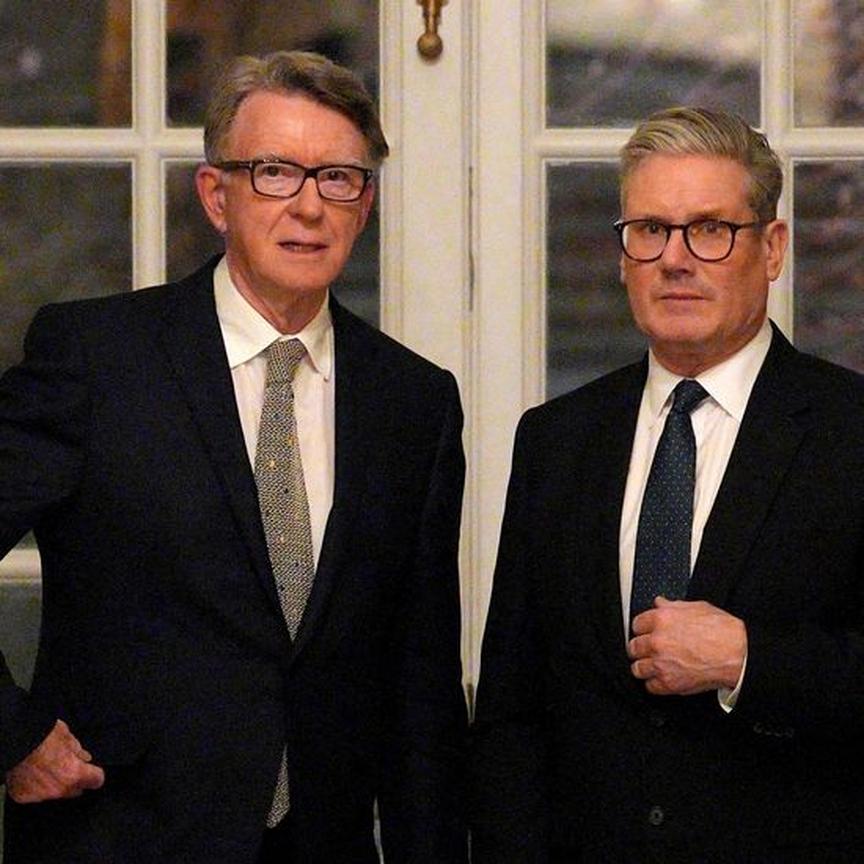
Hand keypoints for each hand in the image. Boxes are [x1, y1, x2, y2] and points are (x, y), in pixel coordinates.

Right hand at [5, 719, 104, 802]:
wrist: (14, 741)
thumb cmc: (41, 736)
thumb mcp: (67, 736)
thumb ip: (78, 751)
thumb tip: (84, 758)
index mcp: (74, 773)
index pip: (96, 780)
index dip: (95, 773)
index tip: (92, 770)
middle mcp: (58, 789)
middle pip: (76, 789)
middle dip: (74, 780)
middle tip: (67, 766)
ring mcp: (40, 795)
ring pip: (55, 793)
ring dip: (54, 784)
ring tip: (46, 767)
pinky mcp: (23, 797)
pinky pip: (35, 794)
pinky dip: (36, 786)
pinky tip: (33, 773)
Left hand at [628, 597, 746, 695]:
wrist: (738, 654)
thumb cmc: (723, 631)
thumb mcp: (697, 607)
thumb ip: (673, 606)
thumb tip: (660, 602)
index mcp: (661, 619)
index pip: (636, 624)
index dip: (642, 629)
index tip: (645, 633)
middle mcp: (657, 641)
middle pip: (633, 647)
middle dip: (640, 648)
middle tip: (648, 650)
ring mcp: (661, 663)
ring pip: (637, 668)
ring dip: (644, 667)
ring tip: (653, 666)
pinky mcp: (669, 683)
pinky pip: (650, 686)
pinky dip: (656, 684)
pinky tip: (663, 678)